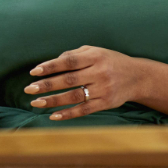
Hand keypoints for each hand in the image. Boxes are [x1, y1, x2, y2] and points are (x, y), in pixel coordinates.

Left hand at [24, 45, 144, 120]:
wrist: (138, 77)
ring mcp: (103, 90)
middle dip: (47, 85)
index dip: (50, 66)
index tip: (34, 72)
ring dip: (53, 101)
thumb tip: (51, 62)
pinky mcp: (106, 103)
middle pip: (69, 80)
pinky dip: (68, 114)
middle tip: (28, 89)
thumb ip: (74, 55)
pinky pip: (84, 110)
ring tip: (35, 102)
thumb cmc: (110, 61)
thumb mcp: (95, 51)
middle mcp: (99, 73)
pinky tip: (53, 116)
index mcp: (95, 57)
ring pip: (74, 96)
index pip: (69, 62)